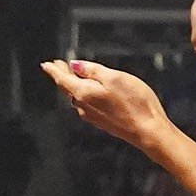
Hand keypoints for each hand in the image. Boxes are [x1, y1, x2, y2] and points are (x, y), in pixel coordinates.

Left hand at [40, 58, 173, 147]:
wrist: (148, 131)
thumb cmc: (135, 103)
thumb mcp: (113, 77)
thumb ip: (92, 70)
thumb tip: (75, 66)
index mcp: (84, 93)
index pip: (62, 80)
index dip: (54, 70)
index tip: (47, 64)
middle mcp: (84, 107)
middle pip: (69, 88)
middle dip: (63, 75)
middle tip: (59, 65)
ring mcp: (93, 116)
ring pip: (78, 97)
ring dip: (74, 85)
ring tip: (74, 75)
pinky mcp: (103, 122)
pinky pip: (88, 105)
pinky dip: (85, 94)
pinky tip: (91, 92)